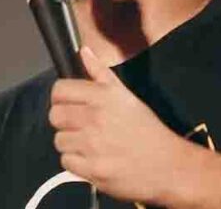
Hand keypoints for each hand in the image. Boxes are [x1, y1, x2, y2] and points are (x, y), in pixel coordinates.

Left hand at [49, 46, 192, 204]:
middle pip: (55, 115)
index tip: (69, 103)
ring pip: (59, 140)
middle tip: (80, 125)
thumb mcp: (125, 95)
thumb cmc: (146, 129)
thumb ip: (100, 72)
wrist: (165, 163)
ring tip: (89, 143)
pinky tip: (92, 157)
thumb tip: (84, 51)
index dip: (61, 97)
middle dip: (64, 120)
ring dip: (70, 142)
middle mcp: (95, 118)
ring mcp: (91, 144)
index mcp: (103, 97)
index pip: (60, 90)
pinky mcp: (90, 168)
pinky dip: (76, 161)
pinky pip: (66, 161)